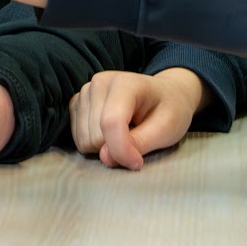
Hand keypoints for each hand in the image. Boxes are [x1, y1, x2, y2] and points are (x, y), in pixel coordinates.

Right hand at [69, 68, 208, 169]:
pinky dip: (93, 144)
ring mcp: (85, 91)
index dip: (122, 151)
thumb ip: (138, 143)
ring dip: (104, 147)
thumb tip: (104, 157)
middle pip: (95, 135)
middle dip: (115, 149)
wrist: (165, 94)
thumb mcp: (166, 129)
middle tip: (136, 140)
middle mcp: (99, 82)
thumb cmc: (169, 110)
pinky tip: (110, 133)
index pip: (111, 122)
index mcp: (125, 83)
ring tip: (125, 133)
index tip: (138, 163)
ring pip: (83, 138)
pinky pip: (77, 136)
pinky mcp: (78, 102)